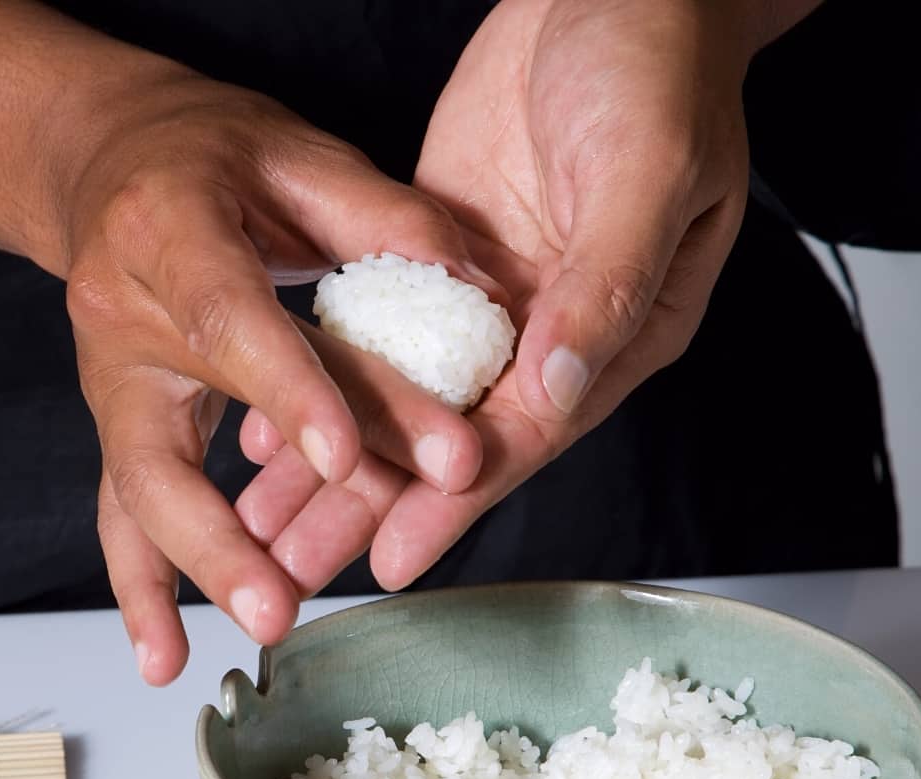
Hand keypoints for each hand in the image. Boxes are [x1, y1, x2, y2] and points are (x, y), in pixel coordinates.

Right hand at [57, 69, 504, 683]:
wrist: (103, 159)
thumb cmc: (209, 151)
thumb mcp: (295, 151)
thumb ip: (380, 216)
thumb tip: (476, 288)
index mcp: (166, 234)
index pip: (230, 324)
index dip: (288, 394)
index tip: (343, 460)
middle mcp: (121, 319)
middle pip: (170, 442)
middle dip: (227, 531)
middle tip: (287, 598)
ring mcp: (109, 383)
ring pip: (138, 493)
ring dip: (194, 574)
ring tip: (256, 633)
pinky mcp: (118, 424)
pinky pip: (118, 514)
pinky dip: (142, 588)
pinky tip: (164, 657)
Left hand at [237, 0, 800, 594]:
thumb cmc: (657, 69)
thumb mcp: (646, 173)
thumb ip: (603, 286)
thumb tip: (556, 387)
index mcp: (618, 330)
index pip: (525, 434)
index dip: (454, 498)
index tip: (392, 555)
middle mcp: (552, 331)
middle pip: (450, 439)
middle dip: (373, 505)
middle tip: (295, 568)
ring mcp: (492, 296)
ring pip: (405, 399)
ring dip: (338, 459)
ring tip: (263, 523)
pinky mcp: (440, 254)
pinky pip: (375, 330)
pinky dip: (325, 375)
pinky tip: (269, 422)